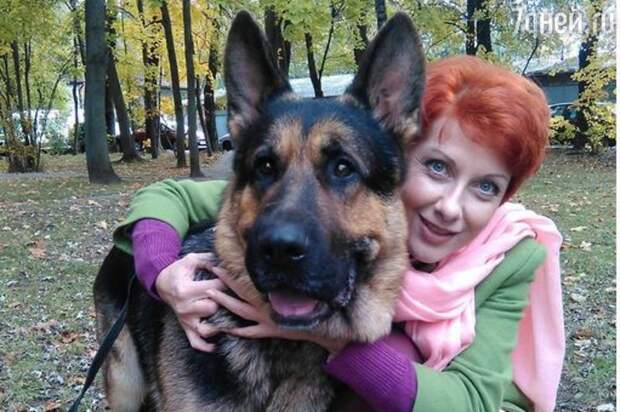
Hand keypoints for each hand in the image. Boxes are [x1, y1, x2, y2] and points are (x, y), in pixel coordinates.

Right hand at [155, 252, 225, 351]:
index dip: (228, 283)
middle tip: (235, 298)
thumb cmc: (180, 270)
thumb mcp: (191, 260)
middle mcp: (184, 306)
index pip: (213, 288)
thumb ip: (209, 259)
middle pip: (212, 308)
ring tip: (231, 321)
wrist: (162, 283)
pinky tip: (217, 345)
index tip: (237, 281)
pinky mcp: (185, 327)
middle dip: (225, 303)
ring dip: (219, 326)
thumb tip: (227, 261)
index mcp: (185, 289)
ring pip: (206, 329)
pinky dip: (205, 346)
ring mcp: (185, 319)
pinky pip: (195, 342)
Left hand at [207, 266, 347, 353]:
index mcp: (271, 296)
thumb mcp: (301, 287)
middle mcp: (265, 308)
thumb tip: (284, 259)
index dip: (230, 277)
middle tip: (208, 279)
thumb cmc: (313, 303)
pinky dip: (239, 331)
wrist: (320, 326)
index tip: (217, 267)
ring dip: (225, 305)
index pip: (245, 285)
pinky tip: (227, 330)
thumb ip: (290, 276)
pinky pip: (251, 332)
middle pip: (238, 297)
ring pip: (240, 313)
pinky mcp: (269, 331)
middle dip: (222, 288)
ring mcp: (265, 321)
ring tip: (210, 298)